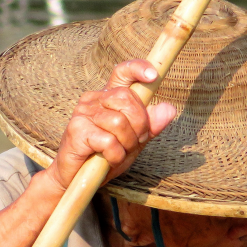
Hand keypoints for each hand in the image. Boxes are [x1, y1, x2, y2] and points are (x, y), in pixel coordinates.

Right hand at [43, 59, 176, 191]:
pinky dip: (115, 155)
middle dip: (139, 125)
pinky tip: (107, 160)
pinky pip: (108, 141)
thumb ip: (150, 125)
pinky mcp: (76, 129)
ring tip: (117, 153)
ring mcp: (83, 113)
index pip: (122, 72)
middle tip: (131, 143)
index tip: (153, 75)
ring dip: (126, 144)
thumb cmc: (105, 156)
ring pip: (119, 122)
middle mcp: (94, 99)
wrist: (77, 178)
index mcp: (108, 96)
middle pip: (127, 99)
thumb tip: (169, 108)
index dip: (138, 68)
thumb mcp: (134, 141)